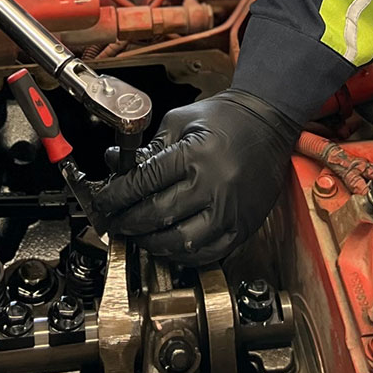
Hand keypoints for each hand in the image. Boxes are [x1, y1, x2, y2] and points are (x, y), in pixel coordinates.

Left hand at [91, 90, 298, 265]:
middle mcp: (213, 185)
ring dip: (152, 243)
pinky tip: (168, 245)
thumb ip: (149, 147)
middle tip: (114, 222)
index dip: (116, 196)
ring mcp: (230, 210)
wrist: (269, 122)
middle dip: (128, 222)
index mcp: (195, 155)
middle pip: (158, 216)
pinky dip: (183, 255)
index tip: (103, 202)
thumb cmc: (226, 118)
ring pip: (181, 243)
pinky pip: (208, 253)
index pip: (144, 183)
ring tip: (138, 236)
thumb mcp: (181, 121)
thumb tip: (115, 164)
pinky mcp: (244, 226)